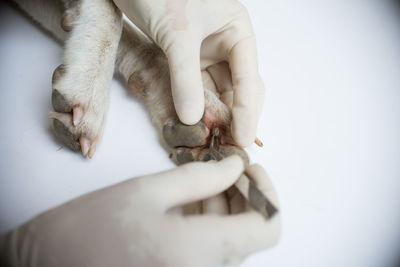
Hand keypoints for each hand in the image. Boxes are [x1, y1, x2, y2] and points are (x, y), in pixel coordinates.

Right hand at [0, 156, 279, 266]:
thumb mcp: (148, 190)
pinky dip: (211, 222)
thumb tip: (237, 165)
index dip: (267, 194)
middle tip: (225, 165)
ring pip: (231, 241)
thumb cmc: (91, 226)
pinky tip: (193, 198)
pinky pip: (211, 250)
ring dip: (227, 207)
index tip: (250, 167)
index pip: (266, 229)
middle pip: (250, 235)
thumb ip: (201, 177)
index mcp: (197, 253)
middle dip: (244, 195)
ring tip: (205, 176)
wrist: (52, 262)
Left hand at [113, 0, 264, 146]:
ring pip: (216, 91)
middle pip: (237, 89)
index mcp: (236, 31)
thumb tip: (192, 118)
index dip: (248, 111)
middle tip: (230, 146)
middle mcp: (225, 44)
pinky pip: (194, 88)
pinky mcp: (184, 60)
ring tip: (213, 141)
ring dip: (213, 115)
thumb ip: (185, 77)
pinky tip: (193, 123)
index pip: (248, 78)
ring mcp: (204, 53)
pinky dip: (193, 105)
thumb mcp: (176, 33)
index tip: (244, 139)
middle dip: (235, 116)